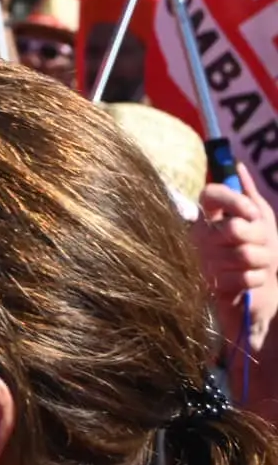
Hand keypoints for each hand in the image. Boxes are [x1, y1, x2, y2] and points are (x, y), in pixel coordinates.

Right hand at [193, 178, 277, 353]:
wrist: (259, 298)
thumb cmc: (258, 255)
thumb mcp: (260, 222)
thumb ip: (250, 195)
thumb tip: (238, 166)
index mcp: (207, 218)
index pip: (211, 194)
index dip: (235, 201)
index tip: (252, 214)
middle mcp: (200, 237)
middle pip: (236, 228)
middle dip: (261, 239)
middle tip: (262, 247)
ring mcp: (204, 262)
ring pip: (246, 254)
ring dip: (264, 261)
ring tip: (259, 265)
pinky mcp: (212, 286)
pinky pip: (247, 276)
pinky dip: (258, 280)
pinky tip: (250, 282)